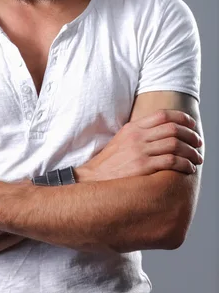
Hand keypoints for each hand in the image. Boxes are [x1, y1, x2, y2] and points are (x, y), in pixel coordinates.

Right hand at [74, 109, 203, 181]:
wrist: (94, 178)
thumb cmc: (110, 162)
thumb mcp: (122, 140)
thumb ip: (140, 133)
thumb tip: (162, 132)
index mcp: (133, 127)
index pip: (163, 115)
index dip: (181, 118)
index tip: (191, 125)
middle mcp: (137, 136)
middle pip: (172, 129)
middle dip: (190, 135)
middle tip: (198, 143)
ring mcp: (140, 151)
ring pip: (175, 144)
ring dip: (190, 151)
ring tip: (197, 158)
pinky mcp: (142, 167)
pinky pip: (171, 161)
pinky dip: (184, 163)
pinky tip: (188, 168)